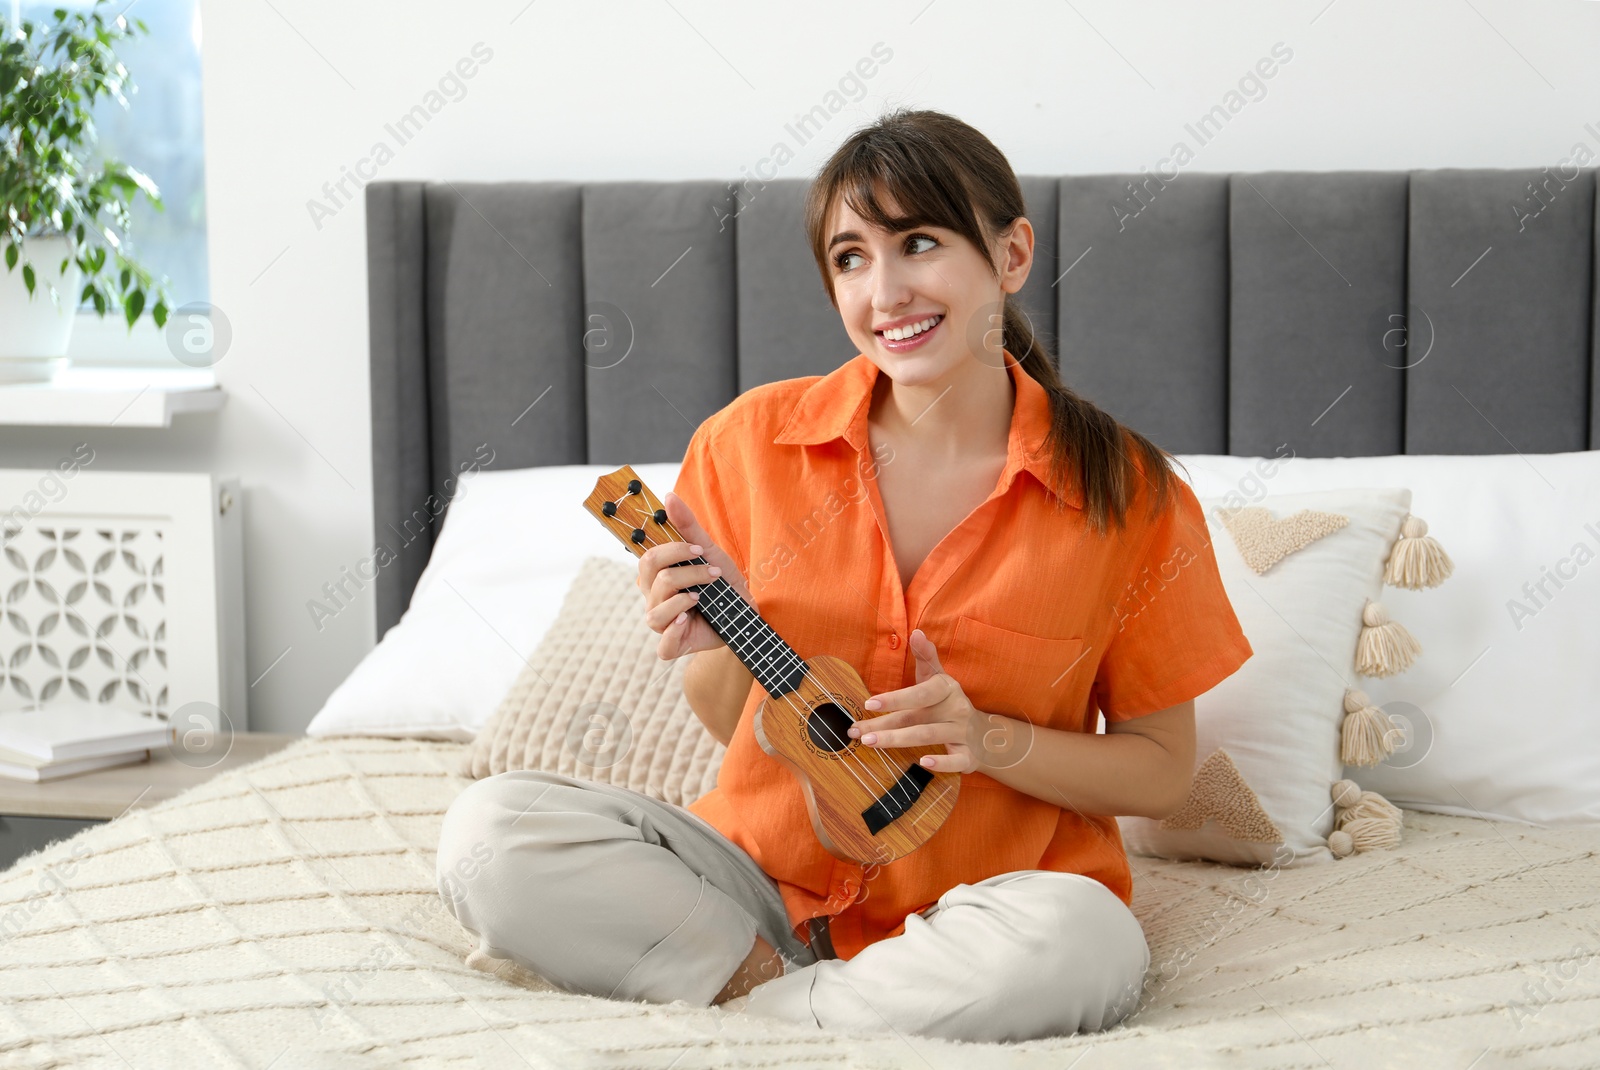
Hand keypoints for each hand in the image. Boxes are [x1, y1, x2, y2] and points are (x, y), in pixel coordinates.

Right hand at [637, 491, 752, 660]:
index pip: (647, 558)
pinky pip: (663, 645)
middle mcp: (654, 599)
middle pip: (654, 581)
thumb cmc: (721, 581)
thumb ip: (687, 526)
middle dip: (687, 573)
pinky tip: (687, 619)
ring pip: (656, 612)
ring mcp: (663, 624)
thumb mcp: (708, 550)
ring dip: (684, 599)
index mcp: (656, 576)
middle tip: (712, 572)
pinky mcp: (675, 645)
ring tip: (703, 596)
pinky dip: (673, 632)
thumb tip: (668, 496)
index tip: (699, 549)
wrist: (745, 612)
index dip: (671, 551)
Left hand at [845, 629, 1022, 773]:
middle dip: (886, 725)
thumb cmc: (950, 702)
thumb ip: (926, 657)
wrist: (986, 734)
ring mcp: (962, 733)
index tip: (868, 704)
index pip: (919, 693)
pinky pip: (956, 760)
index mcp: (946, 689)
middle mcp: (955, 709)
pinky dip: (942, 762)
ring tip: (870, 744)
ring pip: (929, 736)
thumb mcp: (940, 678)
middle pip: (916, 717)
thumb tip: (916, 632)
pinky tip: (923, 763)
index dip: (895, 699)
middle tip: (858, 732)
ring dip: (899, 740)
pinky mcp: (968, 756)